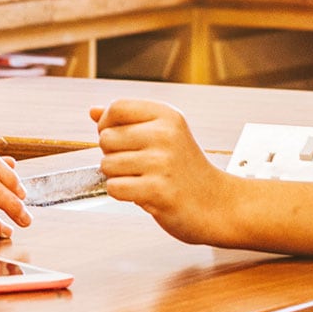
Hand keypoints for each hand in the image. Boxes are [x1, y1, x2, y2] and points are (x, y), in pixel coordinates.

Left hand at [93, 100, 235, 243]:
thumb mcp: (164, 135)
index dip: (108, 125)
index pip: (117, 107)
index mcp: (167, 116)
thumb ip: (127, 121)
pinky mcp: (158, 190)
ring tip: (145, 179)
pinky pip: (115, 187)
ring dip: (119, 177)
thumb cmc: (187, 170)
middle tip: (140, 165)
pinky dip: (123, 194)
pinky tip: (144, 193)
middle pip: (106, 138)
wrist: (218, 204)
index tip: (121, 139)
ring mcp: (162, 162)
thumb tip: (94, 111)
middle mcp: (165, 135)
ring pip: (107, 164)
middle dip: (114, 155)